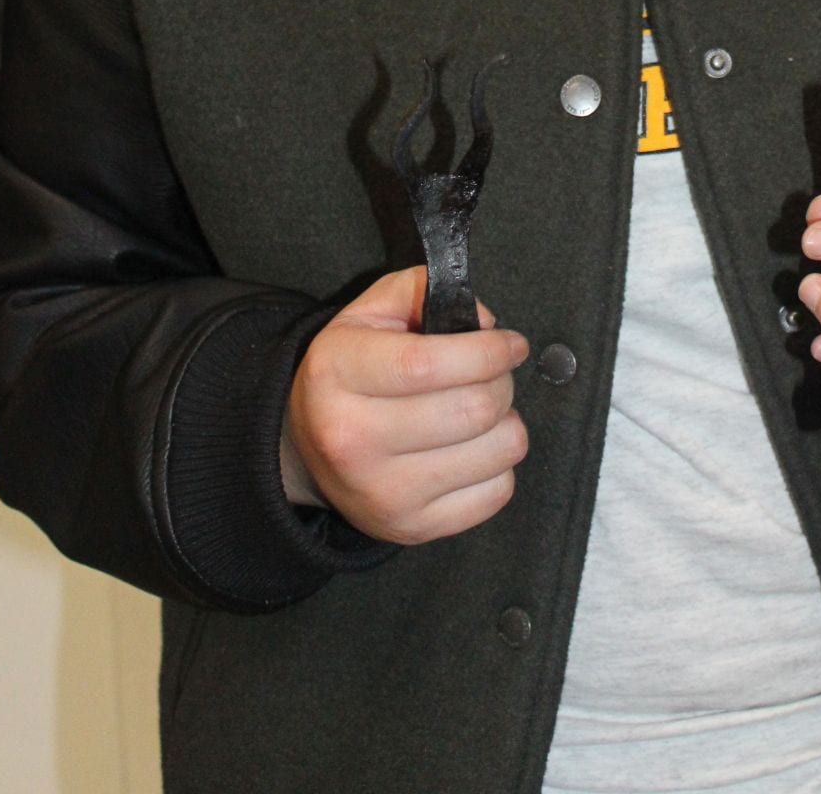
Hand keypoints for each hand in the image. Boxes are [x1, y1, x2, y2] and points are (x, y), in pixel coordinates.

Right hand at [282, 266, 528, 543]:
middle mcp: (353, 440)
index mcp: (337, 375)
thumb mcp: (369, 312)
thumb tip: (483, 323)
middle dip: (502, 381)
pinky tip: (473, 448)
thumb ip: (422, 291)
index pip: (429, 363)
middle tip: (496, 373)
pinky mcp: (413, 529)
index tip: (512, 343)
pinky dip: (500, 464)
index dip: (487, 350)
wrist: (309, 451)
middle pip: (472, 409)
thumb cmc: (351, 371)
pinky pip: (497, 493)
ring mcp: (384, 493)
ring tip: (482, 410)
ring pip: (497, 451)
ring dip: (507, 421)